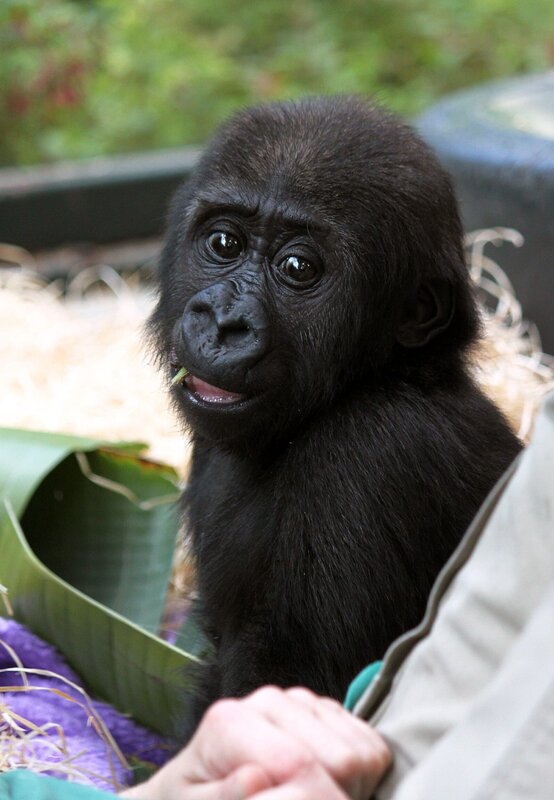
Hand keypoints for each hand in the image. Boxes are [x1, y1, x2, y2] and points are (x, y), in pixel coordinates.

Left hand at [120, 685, 390, 799]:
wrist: (197, 784)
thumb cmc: (194, 799)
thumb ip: (223, 797)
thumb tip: (255, 780)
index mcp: (231, 721)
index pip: (298, 765)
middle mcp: (268, 701)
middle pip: (342, 760)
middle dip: (334, 799)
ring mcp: (299, 700)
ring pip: (363, 752)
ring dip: (351, 791)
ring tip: (310, 799)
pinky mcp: (324, 710)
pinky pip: (371, 745)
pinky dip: (362, 778)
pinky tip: (327, 788)